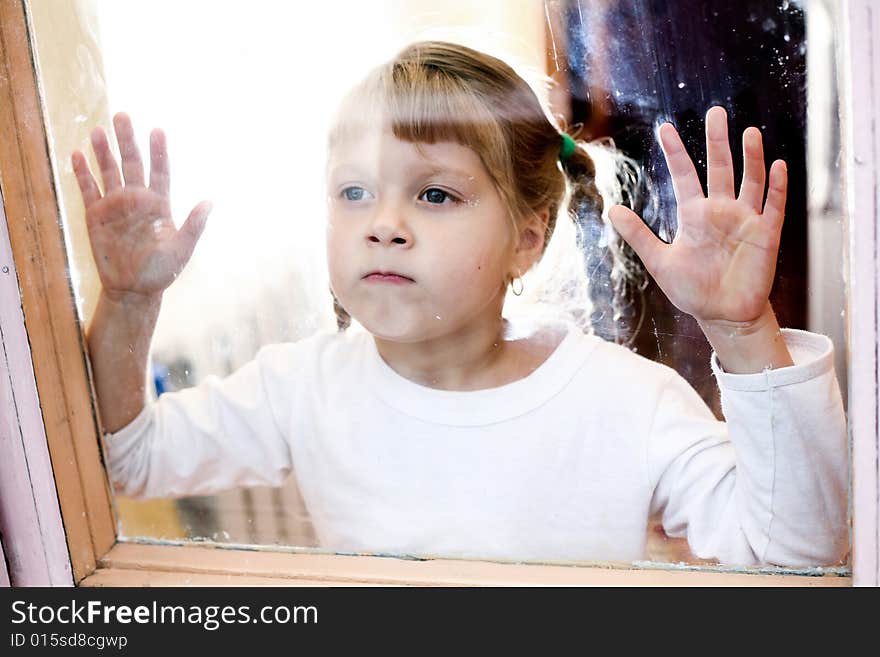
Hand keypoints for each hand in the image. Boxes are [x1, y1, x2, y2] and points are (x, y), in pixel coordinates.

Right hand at [72, 112, 210, 302]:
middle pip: (132, 163)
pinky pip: (89, 189)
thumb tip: (211, 202)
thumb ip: (194, 225)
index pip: (160, 171)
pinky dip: (83, 173)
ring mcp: (116, 206)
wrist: (134, 290)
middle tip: (122, 115)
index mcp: (160, 205)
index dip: (159, 151)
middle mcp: (137, 200)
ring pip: (109, 171)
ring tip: (98, 130)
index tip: (158, 130)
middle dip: (127, 140)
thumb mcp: (182, 249)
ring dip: (104, 152)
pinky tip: (77, 154)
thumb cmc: (161, 271)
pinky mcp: (96, 216)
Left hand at [608, 106, 786, 326]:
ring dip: (751, 158)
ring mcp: (746, 220)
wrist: (722, 315)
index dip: (676, 153)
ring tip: (749, 133)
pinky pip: (774, 206)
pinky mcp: (767, 235)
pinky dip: (776, 187)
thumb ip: (639, 235)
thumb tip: (611, 210)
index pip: (685, 176)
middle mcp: (721, 211)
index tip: (664, 128)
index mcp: (695, 215)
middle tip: (716, 113)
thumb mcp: (660, 262)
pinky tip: (776, 165)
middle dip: (718, 142)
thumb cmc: (692, 289)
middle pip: (721, 168)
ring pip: (750, 181)